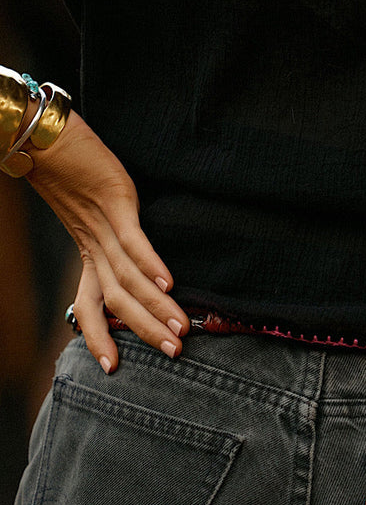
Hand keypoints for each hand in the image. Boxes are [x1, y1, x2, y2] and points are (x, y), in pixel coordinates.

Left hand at [25, 110, 188, 371]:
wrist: (45, 136)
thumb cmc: (70, 168)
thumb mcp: (89, 206)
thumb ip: (107, 229)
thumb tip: (129, 250)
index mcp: (87, 250)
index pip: (89, 305)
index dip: (98, 338)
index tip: (112, 368)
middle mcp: (94, 245)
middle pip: (116, 301)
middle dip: (145, 330)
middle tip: (173, 353)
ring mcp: (104, 225)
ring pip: (128, 279)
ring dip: (155, 307)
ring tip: (180, 328)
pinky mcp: (116, 201)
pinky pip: (132, 242)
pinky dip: (150, 264)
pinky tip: (169, 283)